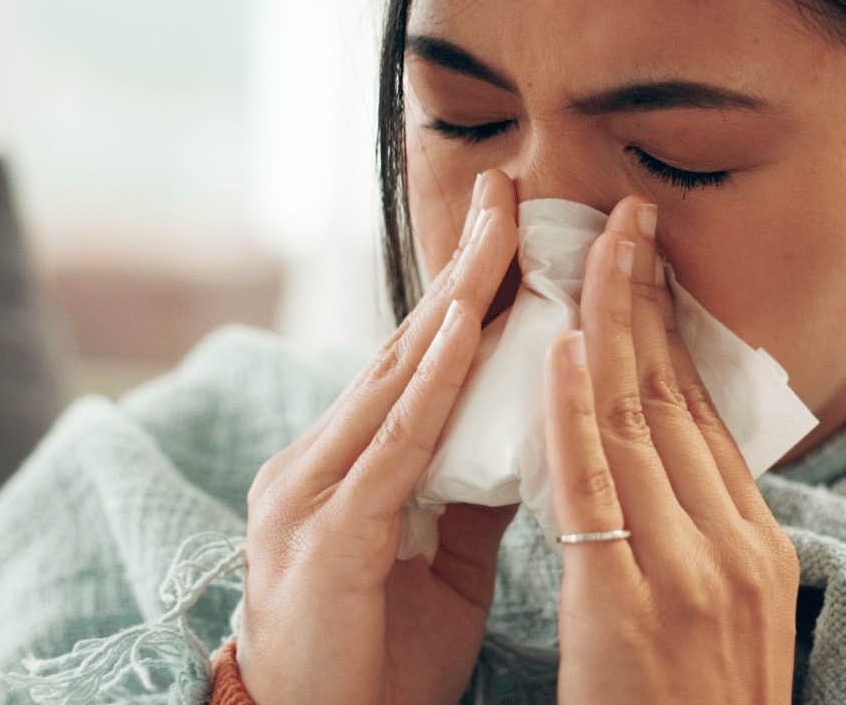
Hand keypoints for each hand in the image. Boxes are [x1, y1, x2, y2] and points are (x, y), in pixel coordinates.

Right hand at [238, 168, 521, 704]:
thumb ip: (475, 484)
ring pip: (396, 378)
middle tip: (506, 188)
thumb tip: (534, 418)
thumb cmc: (377, 657)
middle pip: (404, 346)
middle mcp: (317, 461)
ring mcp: (311, 493)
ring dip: (454, 300)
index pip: (415, 359)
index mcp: (347, 465)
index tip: (511, 221)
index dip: (465, 290)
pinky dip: (431, 383)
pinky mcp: (326, 537)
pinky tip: (462, 330)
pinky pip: (391, 447)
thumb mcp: (442, 557)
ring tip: (500, 231)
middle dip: (461, 266)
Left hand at [542, 195, 799, 703]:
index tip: (645, 264)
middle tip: (621, 217)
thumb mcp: (723, 620)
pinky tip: (559, 346)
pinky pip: (600, 487)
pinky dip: (578, 409)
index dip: (672, 331)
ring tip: (586, 246)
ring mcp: (691, 571)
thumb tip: (669, 470)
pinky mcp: (632, 603)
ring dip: (611, 324)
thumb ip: (702, 541)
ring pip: (643, 422)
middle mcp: (736, 544)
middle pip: (680, 398)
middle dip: (647, 299)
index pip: (706, 414)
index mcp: (758, 545)